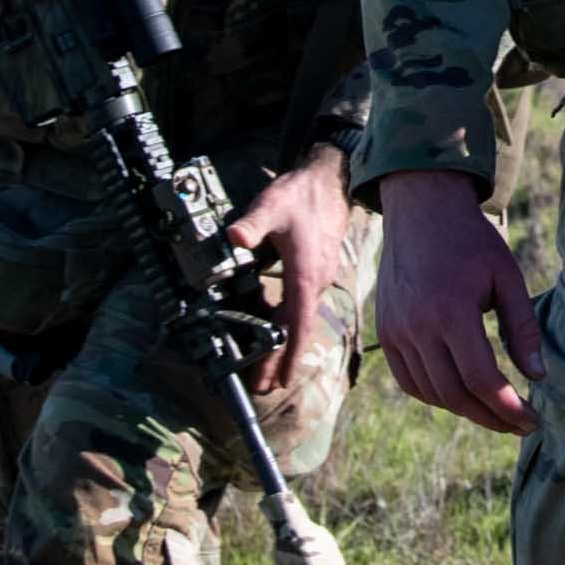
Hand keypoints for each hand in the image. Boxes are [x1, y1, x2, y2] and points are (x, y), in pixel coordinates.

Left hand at [228, 147, 353, 393]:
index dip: (288, 355)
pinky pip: (299, 303)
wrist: (331, 179)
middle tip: (263, 385)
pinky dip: (285, 321)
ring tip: (265, 364)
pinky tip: (272, 323)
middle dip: (279, 359)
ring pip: (297, 317)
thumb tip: (233, 237)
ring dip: (281, 340)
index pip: (297, 324)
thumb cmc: (302, 194)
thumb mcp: (272, 205)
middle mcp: (315, 281)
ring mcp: (318, 277)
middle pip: (295, 329)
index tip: (281, 379)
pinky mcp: (315, 271)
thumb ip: (251, 225)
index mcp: (305, 275)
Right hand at [375, 170, 540, 434]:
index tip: (532, 419)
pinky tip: (462, 395)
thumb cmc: (472, 241)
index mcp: (451, 311)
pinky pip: (409, 381)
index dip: (508, 407)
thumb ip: (523, 328)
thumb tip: (538, 377)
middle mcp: (418, 327)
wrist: (421, 210)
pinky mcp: (386, 332)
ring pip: (431, 393)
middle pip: (454, 394)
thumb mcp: (507, 276)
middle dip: (491, 417)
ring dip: (465, 410)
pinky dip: (436, 396)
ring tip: (496, 412)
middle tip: (519, 424)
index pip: (480, 378)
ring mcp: (396, 332)